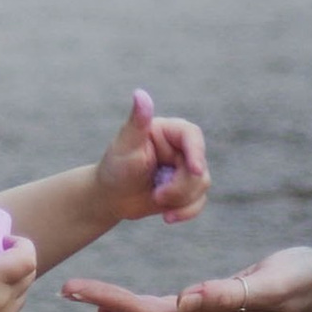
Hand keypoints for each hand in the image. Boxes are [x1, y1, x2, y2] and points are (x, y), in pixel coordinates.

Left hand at [62, 246, 311, 311]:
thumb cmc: (301, 278)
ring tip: (82, 295)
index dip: (114, 301)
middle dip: (106, 302)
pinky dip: (137, 305)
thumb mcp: (272, 282)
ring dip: (117, 306)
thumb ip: (232, 292)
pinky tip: (121, 304)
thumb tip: (187, 300)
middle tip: (66, 288)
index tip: (78, 290)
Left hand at [92, 86, 209, 229]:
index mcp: (167, 131)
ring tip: (155, 200)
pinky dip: (186, 212)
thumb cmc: (114, 168)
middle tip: (157, 196)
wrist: (109, 197)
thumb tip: (140, 94)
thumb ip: (137, 121)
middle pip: (199, 166)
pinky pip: (199, 202)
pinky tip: (167, 218)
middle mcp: (180, 148)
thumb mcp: (125, 146)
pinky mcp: (186, 189)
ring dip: (180, 200)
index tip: (193, 170)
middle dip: (180, 186)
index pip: (191, 135)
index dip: (196, 152)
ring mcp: (185, 169)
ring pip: (201, 185)